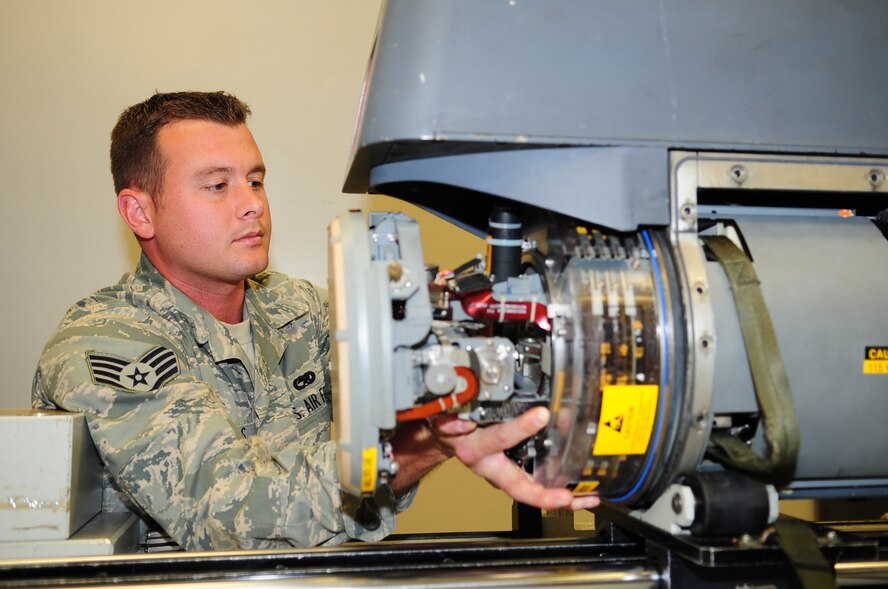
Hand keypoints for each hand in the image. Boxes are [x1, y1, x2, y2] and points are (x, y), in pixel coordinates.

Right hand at [429, 406, 599, 510]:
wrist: (446, 438)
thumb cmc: (451, 425)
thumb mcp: (446, 414)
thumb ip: (452, 417)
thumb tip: (460, 421)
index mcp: (476, 449)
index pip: (498, 439)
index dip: (519, 429)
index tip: (541, 416)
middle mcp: (491, 467)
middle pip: (518, 486)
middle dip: (543, 495)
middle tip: (565, 497)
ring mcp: (503, 476)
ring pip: (532, 493)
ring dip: (561, 499)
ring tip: (587, 499)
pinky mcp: (513, 477)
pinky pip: (538, 490)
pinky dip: (561, 496)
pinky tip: (583, 496)